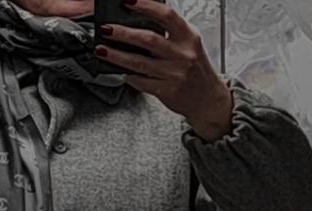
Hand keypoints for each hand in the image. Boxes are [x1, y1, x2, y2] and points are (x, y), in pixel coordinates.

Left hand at [94, 0, 233, 141]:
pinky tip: (119, 71)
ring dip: (118, 56)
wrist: (208, 99)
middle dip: (123, 33)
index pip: (166, 15)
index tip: (128, 1)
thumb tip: (142, 17)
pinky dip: (129, 76)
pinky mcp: (167, 91)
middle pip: (149, 39)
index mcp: (189, 37)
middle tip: (107, 29)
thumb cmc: (196, 69)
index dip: (146, 6)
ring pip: (140, 63)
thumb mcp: (189, 43)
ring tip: (103, 50)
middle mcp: (183, 55)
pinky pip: (143, 83)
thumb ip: (170, 31)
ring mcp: (175, 74)